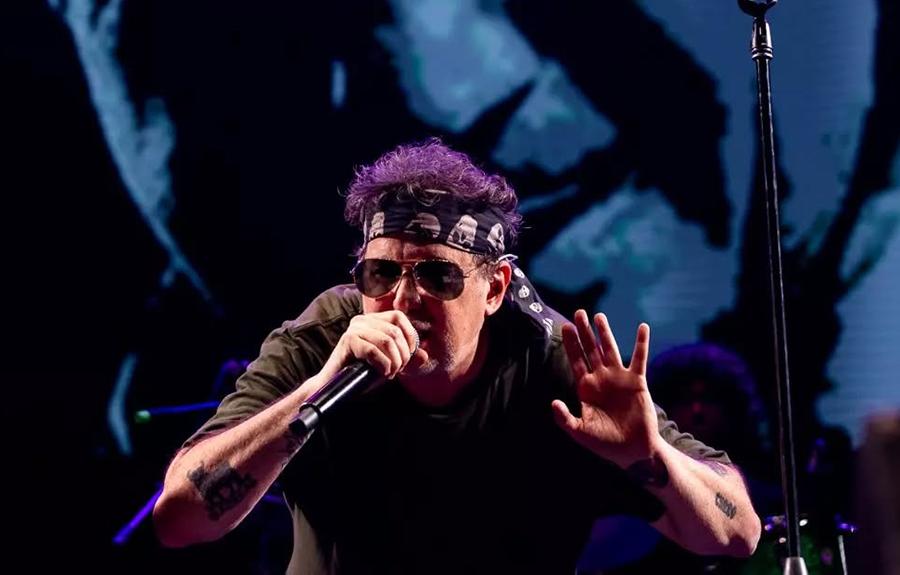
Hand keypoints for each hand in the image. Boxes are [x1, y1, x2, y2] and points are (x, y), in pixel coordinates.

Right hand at [318, 310, 418, 384]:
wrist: (335, 387)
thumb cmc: (362, 374)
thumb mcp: (390, 365)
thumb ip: (407, 359)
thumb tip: (425, 355)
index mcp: (372, 320)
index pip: (399, 316)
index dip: (409, 336)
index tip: (408, 356)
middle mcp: (362, 320)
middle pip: (395, 331)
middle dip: (403, 354)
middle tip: (398, 370)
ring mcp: (353, 329)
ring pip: (387, 340)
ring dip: (394, 361)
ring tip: (390, 373)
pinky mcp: (347, 341)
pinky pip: (373, 350)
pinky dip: (383, 364)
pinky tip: (382, 373)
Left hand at [552, 310, 658, 467]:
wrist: (633, 451)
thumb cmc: (605, 444)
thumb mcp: (580, 432)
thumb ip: (564, 418)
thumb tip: (553, 402)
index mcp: (585, 388)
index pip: (576, 360)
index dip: (571, 343)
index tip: (565, 326)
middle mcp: (601, 379)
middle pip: (590, 350)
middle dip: (584, 332)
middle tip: (579, 312)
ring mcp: (619, 378)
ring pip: (611, 349)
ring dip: (605, 333)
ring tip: (599, 316)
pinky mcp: (637, 382)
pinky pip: (639, 358)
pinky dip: (641, 343)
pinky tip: (642, 327)